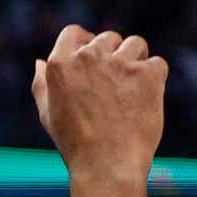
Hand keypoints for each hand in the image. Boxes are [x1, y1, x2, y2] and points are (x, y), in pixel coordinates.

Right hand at [32, 24, 166, 176]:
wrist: (107, 163)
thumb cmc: (74, 141)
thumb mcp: (48, 113)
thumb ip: (42, 83)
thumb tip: (39, 61)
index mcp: (60, 64)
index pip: (74, 32)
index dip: (84, 42)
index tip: (93, 57)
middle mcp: (89, 57)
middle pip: (107, 38)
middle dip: (111, 55)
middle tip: (112, 84)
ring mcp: (120, 63)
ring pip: (135, 44)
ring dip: (134, 60)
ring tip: (130, 89)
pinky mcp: (148, 73)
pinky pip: (156, 63)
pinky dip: (154, 78)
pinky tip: (145, 99)